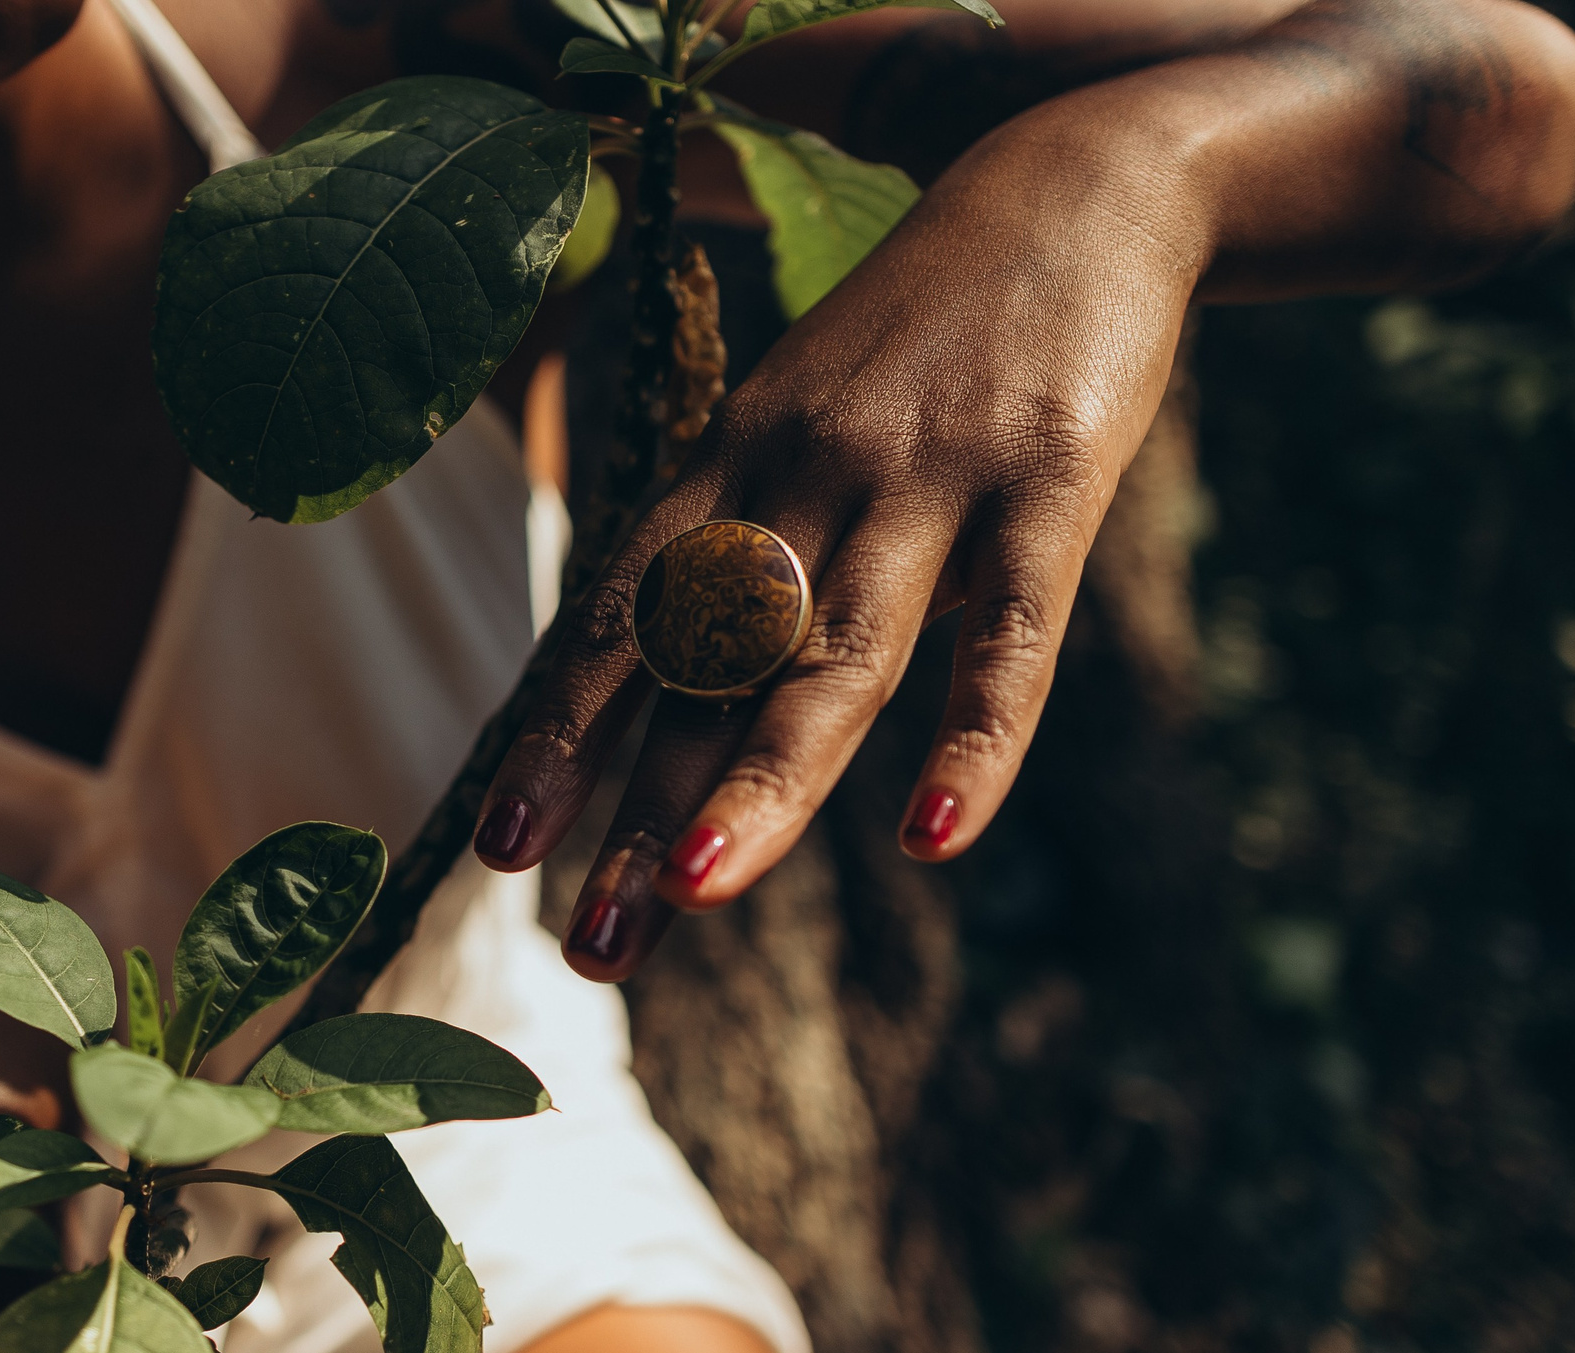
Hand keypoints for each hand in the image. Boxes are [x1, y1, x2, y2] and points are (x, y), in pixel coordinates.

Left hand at [476, 123, 1203, 978]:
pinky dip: (974, 739)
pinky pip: (1009, 635)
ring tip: (693, 897)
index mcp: (730, 457)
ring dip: (758, 783)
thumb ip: (755, 545)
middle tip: (590, 947)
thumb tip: (694, 694)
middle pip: (708, 666)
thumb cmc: (915, 335)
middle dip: (640, 811)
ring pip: (830, 655)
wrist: (1072, 182)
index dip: (562, 736)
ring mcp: (924, 475)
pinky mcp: (1051, 481)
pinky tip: (934, 837)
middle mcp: (804, 470)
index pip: (625, 619)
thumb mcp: (799, 415)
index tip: (503, 849)